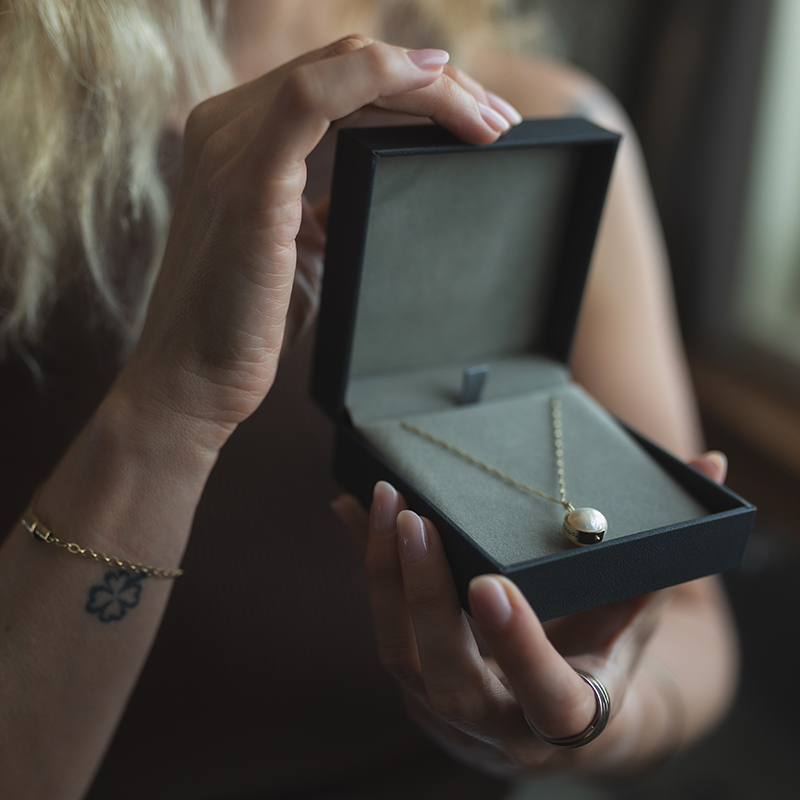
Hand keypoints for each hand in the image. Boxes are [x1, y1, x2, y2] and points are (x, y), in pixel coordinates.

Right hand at [115, 37, 519, 452]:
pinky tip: (434, 82)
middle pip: (348, 66)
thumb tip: (375, 190)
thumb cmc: (244, 324)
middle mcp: (228, 127)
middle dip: (437, 88)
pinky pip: (312, 97)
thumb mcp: (301, 251)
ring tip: (492, 122)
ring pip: (344, 70)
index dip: (410, 88)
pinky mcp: (246, 179)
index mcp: (240, 139)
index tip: (472, 120)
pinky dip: (377, 78)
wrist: (194, 379)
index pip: (336, 81)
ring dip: (431, 89)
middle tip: (499, 121)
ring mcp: (232, 146)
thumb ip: (328, 208)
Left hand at [332, 451, 727, 775]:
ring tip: (382, 501)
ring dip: (386, 578)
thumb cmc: (606, 653)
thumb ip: (660, 541)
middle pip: (452, 680)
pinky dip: (370, 571)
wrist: (562, 716)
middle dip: (427, 599)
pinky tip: (354, 512)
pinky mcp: (417, 686)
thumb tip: (708, 461)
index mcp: (571, 717)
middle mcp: (503, 726)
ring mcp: (451, 713)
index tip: (489, 584)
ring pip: (402, 658)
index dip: (519, 649)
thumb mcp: (635, 608)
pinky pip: (384, 630)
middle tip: (413, 519)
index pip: (548, 698)